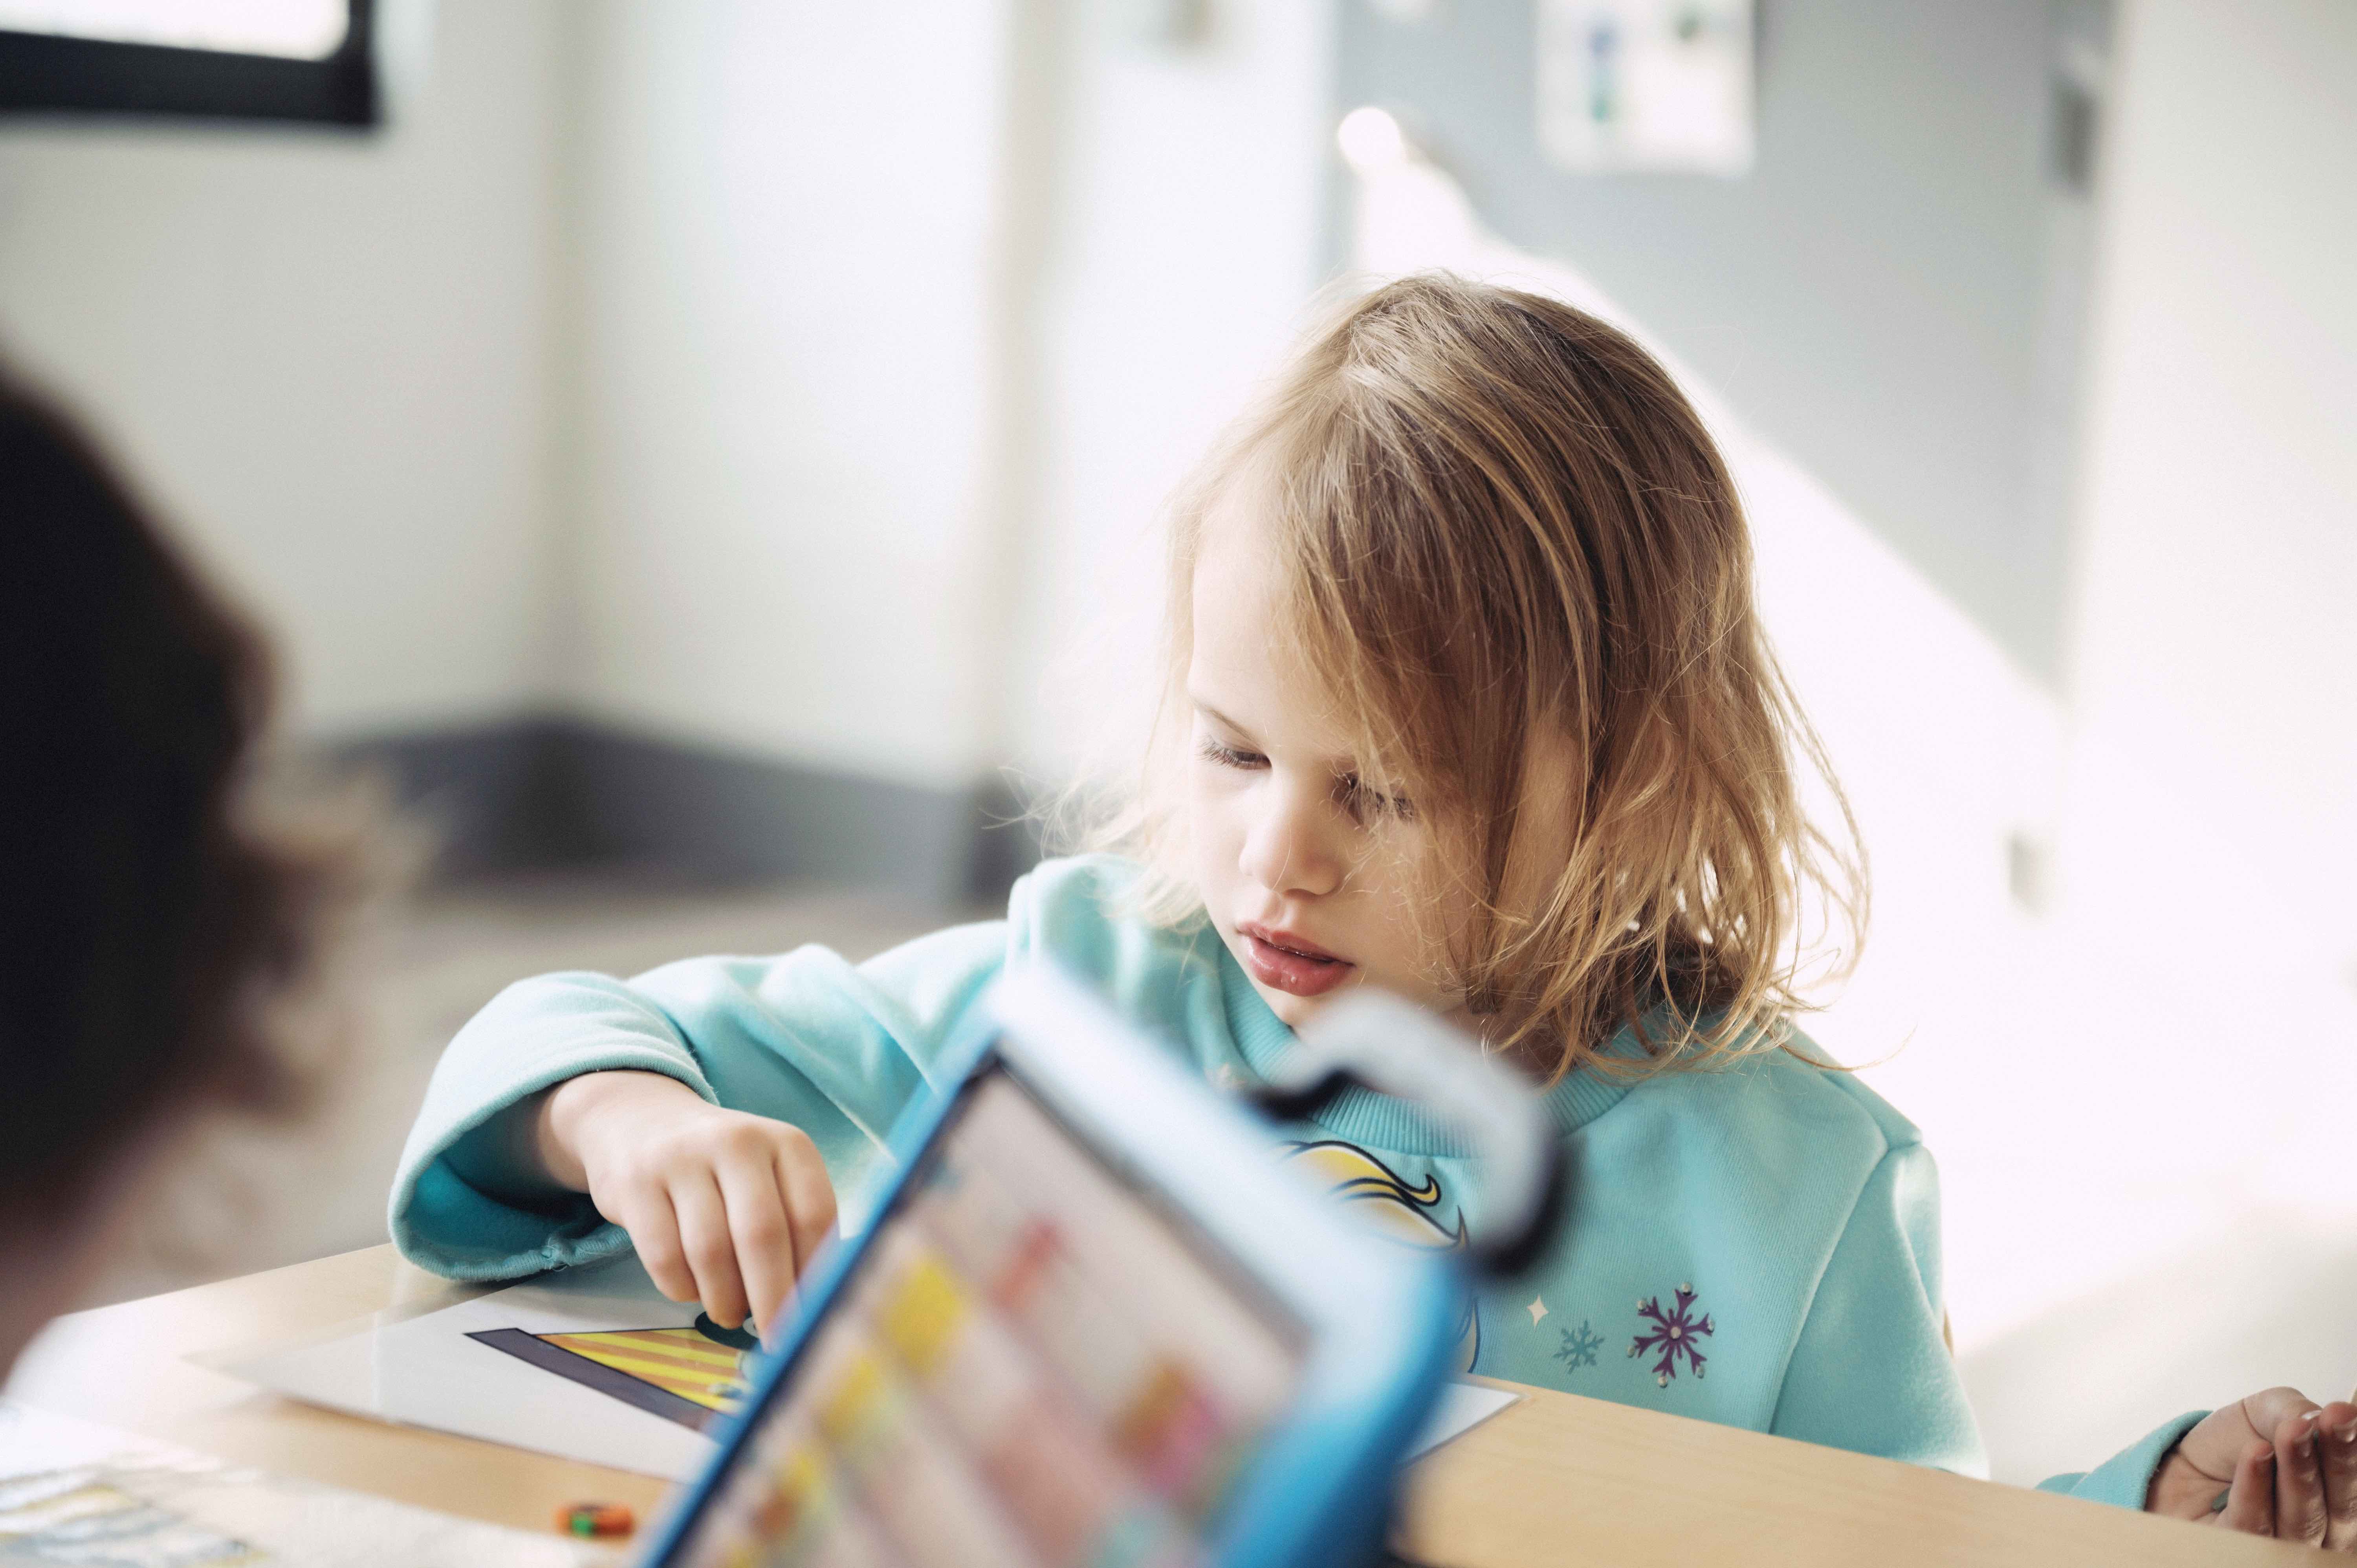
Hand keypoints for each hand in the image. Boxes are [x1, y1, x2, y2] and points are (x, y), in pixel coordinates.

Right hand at [537, 1070, 837, 1337]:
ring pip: (711, 1251)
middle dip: (773, 1300)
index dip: (817, 1274)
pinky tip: (692, 1290)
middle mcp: (737, 1142)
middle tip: (778, 1341)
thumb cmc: (723, 1168)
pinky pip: (664, 1257)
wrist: (642, 1122)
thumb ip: (795, 1227)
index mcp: (786, 1143)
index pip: (813, 1214)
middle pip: (762, 1234)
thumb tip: (820, 1302)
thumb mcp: (770, 1177)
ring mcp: (681, 1159)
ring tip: (730, 1313)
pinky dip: (682, 1289)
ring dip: (725, 1300)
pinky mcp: (635, 1184)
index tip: (817, 1319)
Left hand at [2149, 1386, 2356, 1548]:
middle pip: (2340, 1506)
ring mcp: (2289, 1548)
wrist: (2185, 1471)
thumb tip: (2314, 1416)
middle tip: (2326, 1420)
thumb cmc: (2236, 1445)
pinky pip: (2254, 1524)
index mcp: (2337, 1497)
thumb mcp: (2264, 1414)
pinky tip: (2255, 1454)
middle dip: (2336, 1459)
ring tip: (2290, 1432)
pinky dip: (2255, 1487)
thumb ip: (2291, 1411)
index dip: (2351, 1450)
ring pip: (2303, 1519)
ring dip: (2298, 1472)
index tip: (2342, 1413)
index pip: (2353, 1483)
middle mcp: (2325, 1531)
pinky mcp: (2245, 1551)